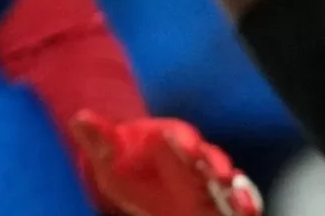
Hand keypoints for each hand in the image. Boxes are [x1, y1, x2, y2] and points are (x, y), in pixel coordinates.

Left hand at [72, 112, 261, 215]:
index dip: (183, 142)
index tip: (184, 145)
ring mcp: (209, 180)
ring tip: (242, 203)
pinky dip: (244, 204)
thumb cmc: (125, 166)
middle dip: (216, 166)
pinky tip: (246, 211)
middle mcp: (195, 157)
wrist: (140, 182)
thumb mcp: (108, 156)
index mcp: (170, 139)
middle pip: (211, 158)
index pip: (182, 137)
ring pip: (229, 181)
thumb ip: (98, 139)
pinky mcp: (217, 200)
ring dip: (238, 190)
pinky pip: (236, 201)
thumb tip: (79, 117)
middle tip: (219, 175)